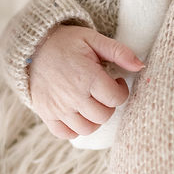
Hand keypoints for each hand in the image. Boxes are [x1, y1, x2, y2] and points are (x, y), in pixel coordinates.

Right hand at [28, 25, 143, 139]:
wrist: (32, 46)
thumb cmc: (66, 42)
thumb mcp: (94, 39)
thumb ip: (119, 52)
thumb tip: (141, 66)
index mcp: (87, 77)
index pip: (116, 98)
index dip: (121, 90)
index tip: (116, 80)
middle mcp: (72, 96)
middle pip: (104, 116)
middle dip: (109, 104)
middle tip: (103, 90)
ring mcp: (58, 108)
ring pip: (87, 128)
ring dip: (95, 118)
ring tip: (92, 101)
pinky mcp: (46, 114)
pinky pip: (66, 134)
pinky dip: (75, 128)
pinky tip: (78, 112)